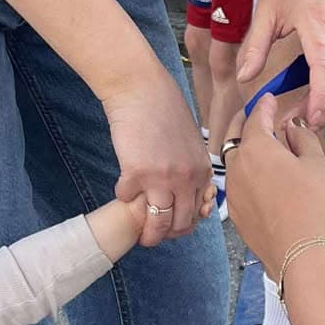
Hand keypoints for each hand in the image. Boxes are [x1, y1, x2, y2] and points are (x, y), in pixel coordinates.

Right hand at [103, 70, 213, 243]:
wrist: (141, 88)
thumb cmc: (164, 109)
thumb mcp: (191, 141)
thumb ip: (192, 168)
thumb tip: (188, 193)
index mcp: (201, 170)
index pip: (198, 212)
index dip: (184, 224)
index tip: (172, 226)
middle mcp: (186, 178)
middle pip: (179, 224)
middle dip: (166, 235)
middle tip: (154, 236)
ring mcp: (161, 178)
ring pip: (157, 223)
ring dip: (147, 232)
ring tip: (138, 233)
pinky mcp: (136, 173)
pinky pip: (126, 199)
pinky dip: (123, 195)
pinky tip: (123, 186)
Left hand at [223, 95, 324, 272]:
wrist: (297, 250)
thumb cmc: (311, 205)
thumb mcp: (316, 163)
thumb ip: (303, 137)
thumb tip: (293, 127)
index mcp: (257, 147)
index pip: (257, 117)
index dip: (265, 105)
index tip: (270, 99)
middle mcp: (237, 165)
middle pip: (236, 135)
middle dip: (245, 121)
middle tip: (255, 114)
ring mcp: (232, 189)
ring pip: (232, 159)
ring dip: (243, 148)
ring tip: (259, 147)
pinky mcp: (233, 210)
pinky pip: (235, 182)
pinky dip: (244, 172)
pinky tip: (258, 177)